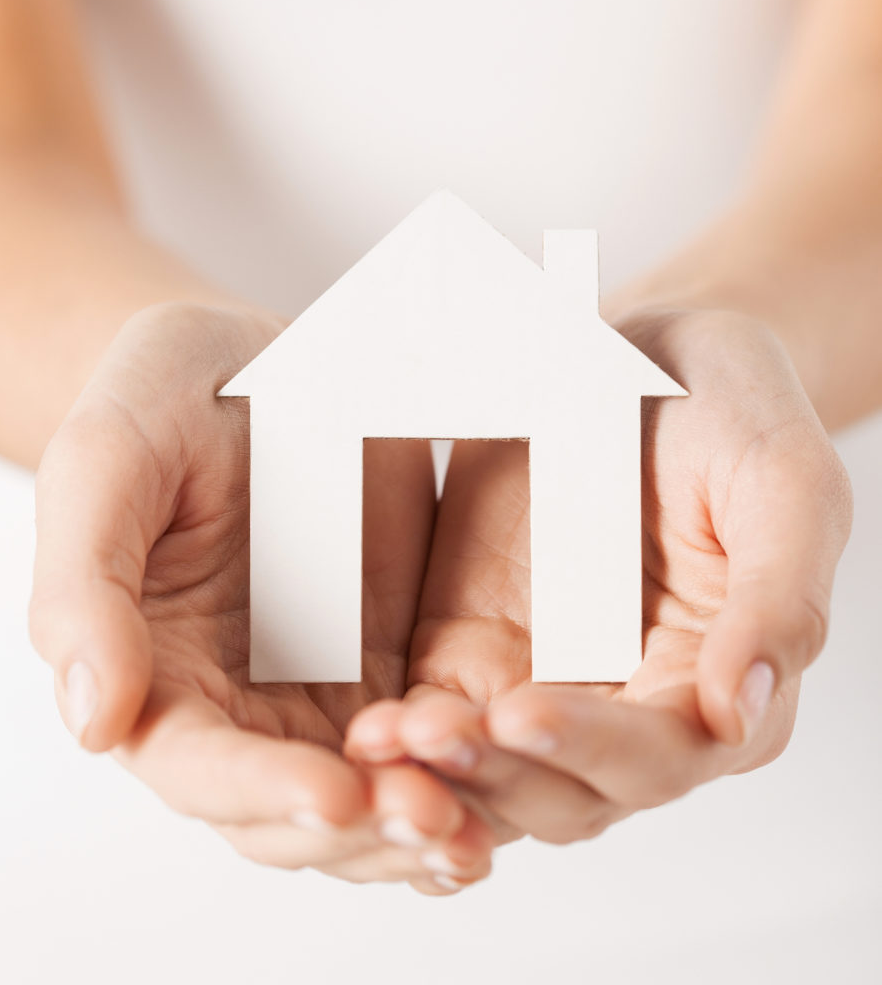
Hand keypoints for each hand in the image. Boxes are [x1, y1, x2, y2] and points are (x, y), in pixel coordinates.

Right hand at [29, 302, 491, 892]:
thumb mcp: (110, 460)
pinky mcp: (392, 661)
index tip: (335, 793)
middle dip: (362, 828)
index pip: (198, 768)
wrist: (254, 358)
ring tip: (480, 829)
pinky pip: (429, 739)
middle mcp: (240, 704)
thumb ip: (86, 588)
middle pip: (292, 813)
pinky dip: (468, 773)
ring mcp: (322, 689)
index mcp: (157, 673)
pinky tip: (514, 779)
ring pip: (368, 798)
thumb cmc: (163, 397)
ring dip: (421, 823)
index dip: (261, 790)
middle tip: (434, 818)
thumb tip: (93, 722)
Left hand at [346, 308, 852, 844]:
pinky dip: (404, 736)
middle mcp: (626, 705)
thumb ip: (778, 597)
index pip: (659, 755)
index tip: (522, 710)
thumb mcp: (780, 481)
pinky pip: (435, 718)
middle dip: (498, 772)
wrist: (636, 355)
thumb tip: (738, 711)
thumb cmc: (728, 409)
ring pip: (492, 772)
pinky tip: (364, 726)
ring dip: (438, 770)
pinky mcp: (470, 654)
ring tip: (380, 739)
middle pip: (564, 789)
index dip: (594, 747)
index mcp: (713, 682)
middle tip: (430, 734)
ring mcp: (543, 682)